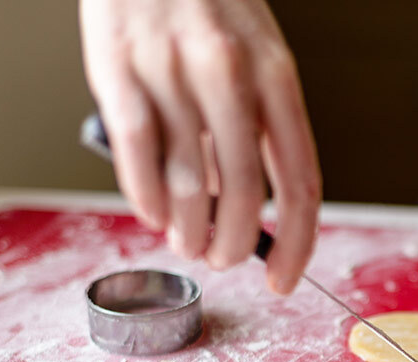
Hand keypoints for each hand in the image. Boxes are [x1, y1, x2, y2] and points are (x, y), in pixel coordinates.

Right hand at [79, 0, 321, 293]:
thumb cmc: (208, 6)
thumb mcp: (256, 57)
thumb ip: (258, 127)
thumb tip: (244, 208)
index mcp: (276, 76)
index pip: (299, 182)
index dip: (295, 243)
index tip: (283, 279)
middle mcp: (228, 74)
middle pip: (243, 194)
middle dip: (235, 245)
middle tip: (224, 258)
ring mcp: (171, 72)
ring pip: (187, 185)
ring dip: (189, 232)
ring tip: (189, 243)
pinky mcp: (117, 70)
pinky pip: (137, 158)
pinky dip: (145, 201)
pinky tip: (153, 214)